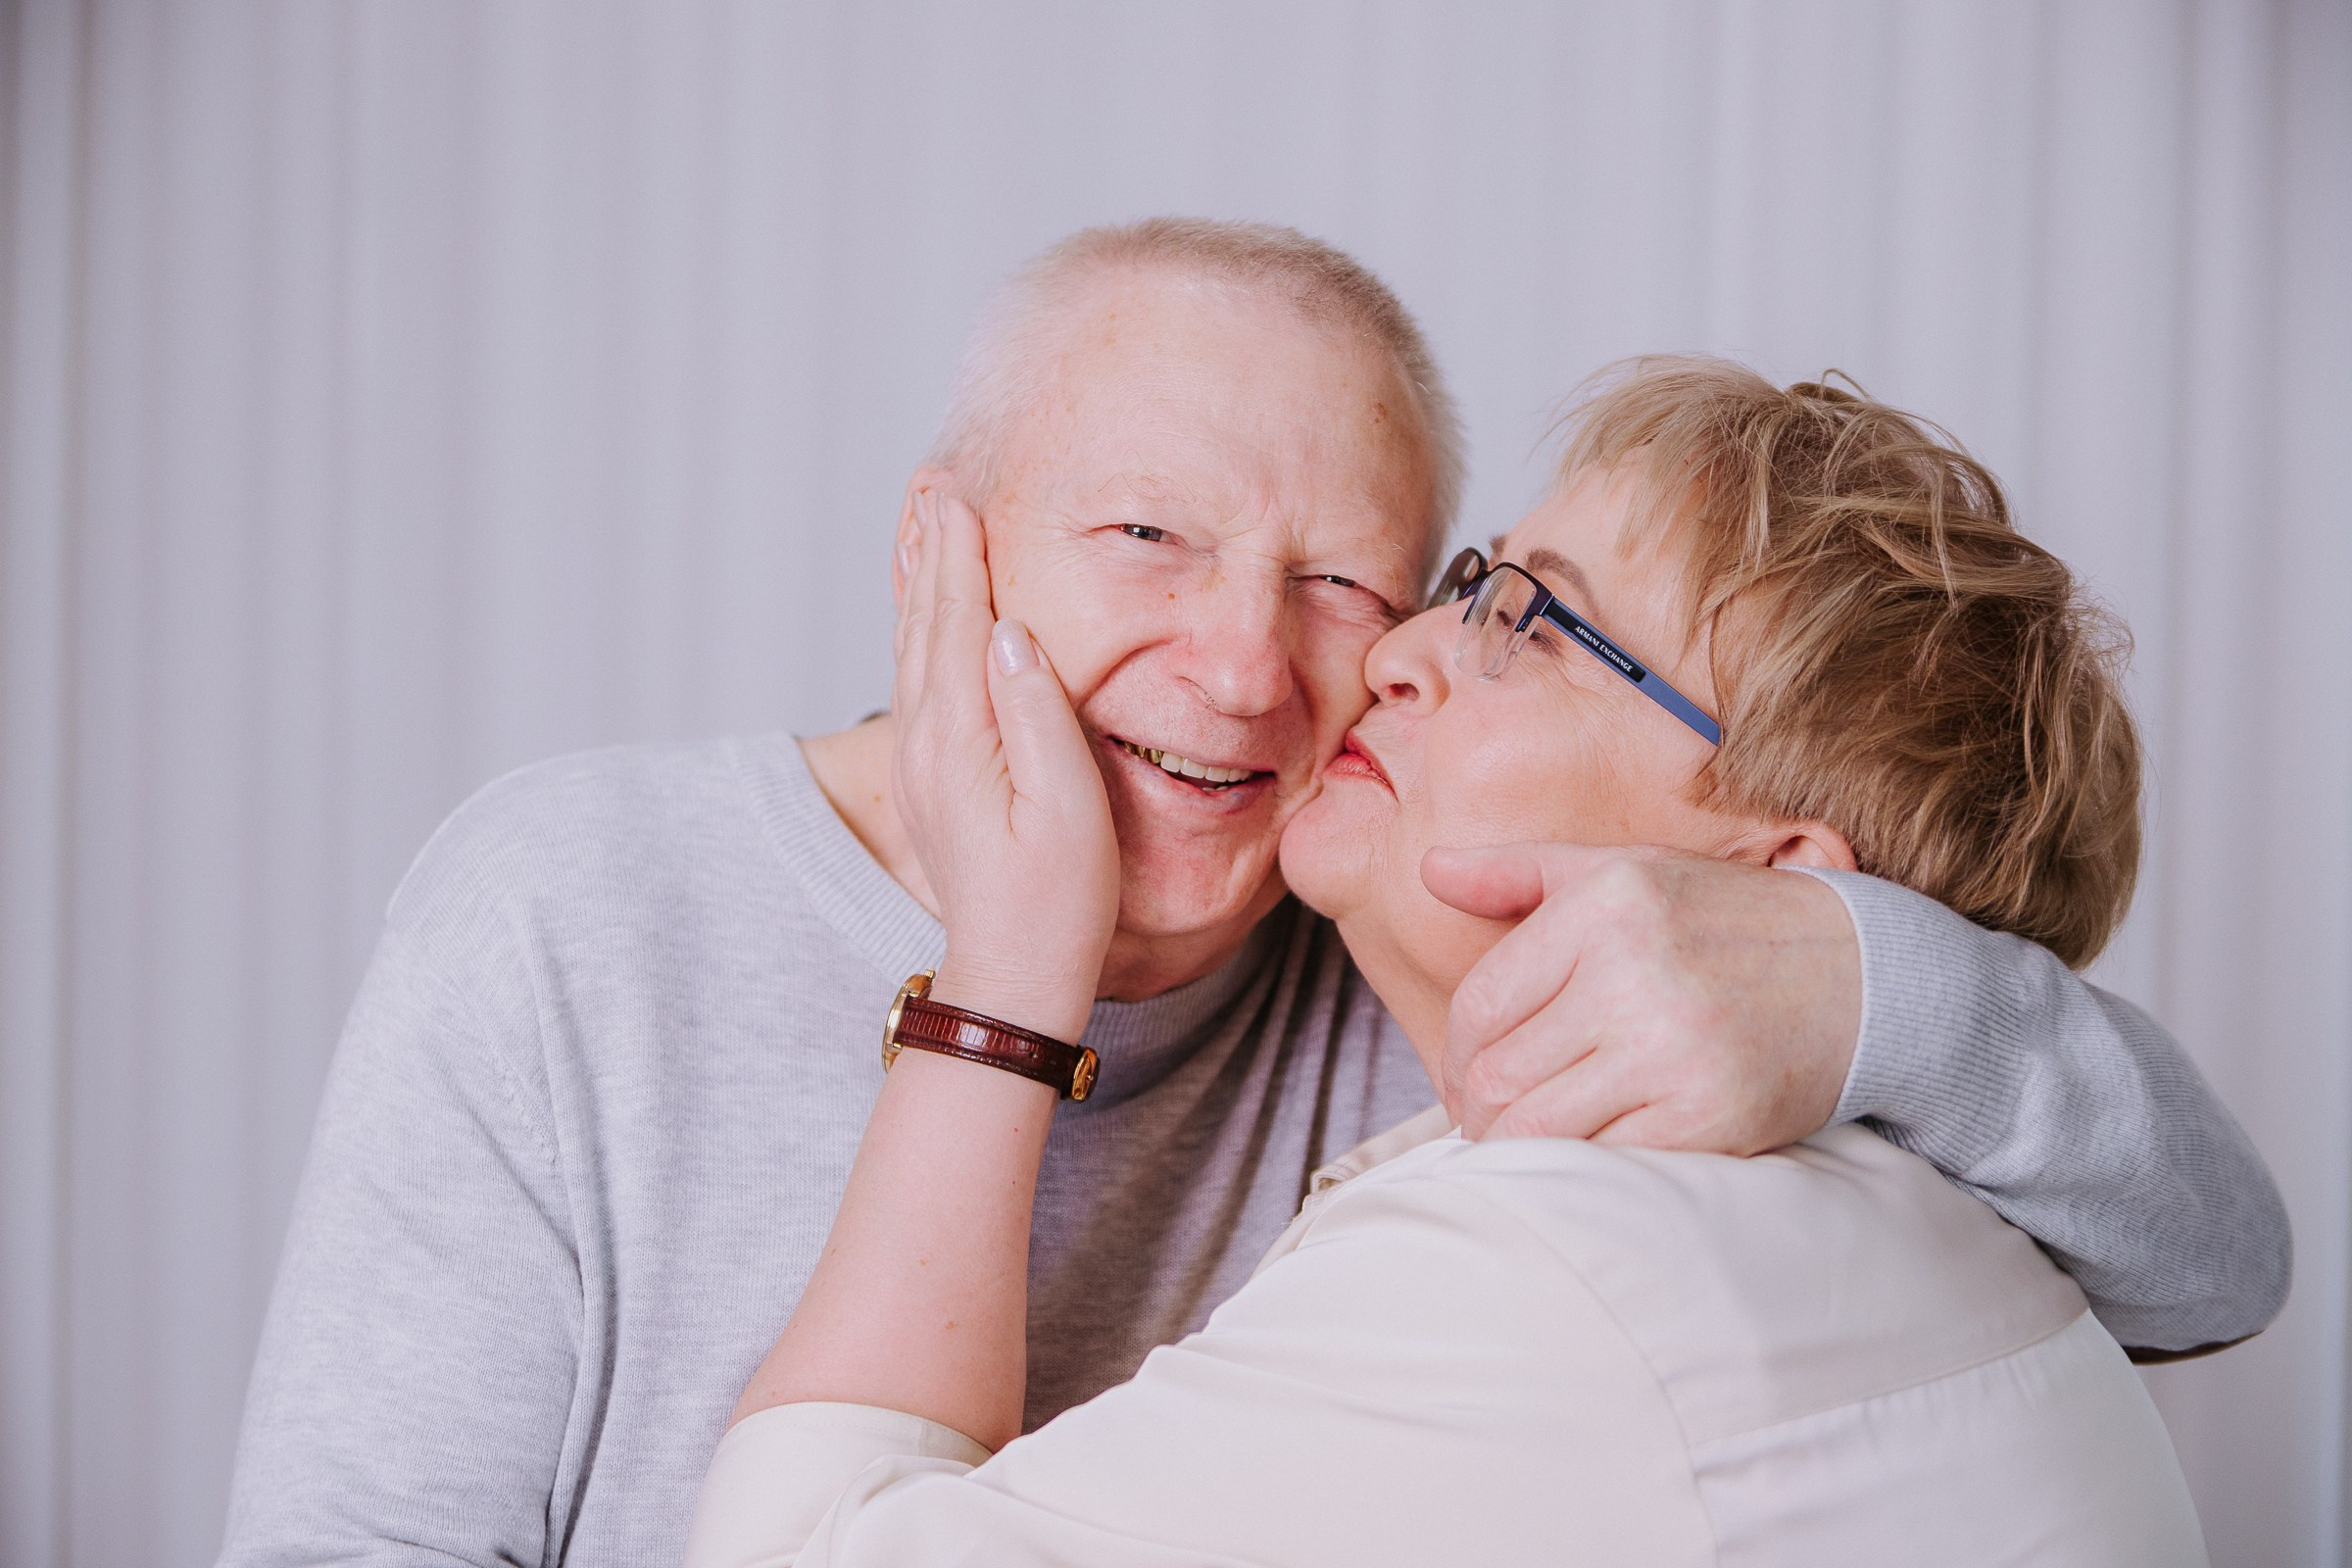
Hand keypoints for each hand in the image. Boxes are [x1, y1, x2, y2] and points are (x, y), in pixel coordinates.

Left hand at [890, 489, 1118, 1041]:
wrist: (1012, 976)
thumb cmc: (1058, 902)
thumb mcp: (1068, 806)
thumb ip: (1038, 712)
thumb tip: (1012, 630)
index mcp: (961, 740)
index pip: (959, 622)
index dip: (959, 555)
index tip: (957, 494)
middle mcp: (927, 744)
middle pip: (925, 626)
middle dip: (931, 553)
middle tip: (933, 487)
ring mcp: (923, 764)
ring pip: (913, 651)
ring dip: (920, 586)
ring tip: (924, 530)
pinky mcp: (933, 781)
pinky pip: (916, 682)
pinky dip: (920, 633)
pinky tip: (927, 617)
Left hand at [1423, 843, 1861, 1150]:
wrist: (1862, 974)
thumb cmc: (1721, 920)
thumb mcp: (1623, 870)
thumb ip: (1517, 873)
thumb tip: (1427, 871)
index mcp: (1604, 906)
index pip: (1479, 1004)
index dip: (1455, 1054)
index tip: (1465, 1077)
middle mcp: (1634, 973)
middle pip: (1497, 1076)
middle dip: (1474, 1111)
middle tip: (1485, 1121)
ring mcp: (1674, 1050)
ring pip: (1537, 1130)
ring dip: (1513, 1149)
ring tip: (1521, 1142)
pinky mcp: (1712, 1117)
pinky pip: (1604, 1163)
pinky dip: (1578, 1169)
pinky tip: (1582, 1154)